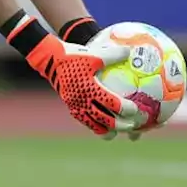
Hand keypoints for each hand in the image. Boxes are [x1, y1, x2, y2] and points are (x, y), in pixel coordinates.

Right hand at [24, 35, 141, 137]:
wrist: (50, 60)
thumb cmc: (73, 56)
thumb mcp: (94, 54)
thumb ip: (113, 55)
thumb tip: (130, 52)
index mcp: (90, 88)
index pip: (111, 103)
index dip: (125, 108)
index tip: (136, 110)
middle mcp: (82, 100)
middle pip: (105, 119)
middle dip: (120, 125)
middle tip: (132, 126)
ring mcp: (75, 106)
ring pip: (92, 124)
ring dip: (105, 131)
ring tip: (114, 134)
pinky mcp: (70, 107)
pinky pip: (84, 121)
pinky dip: (93, 126)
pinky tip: (100, 127)